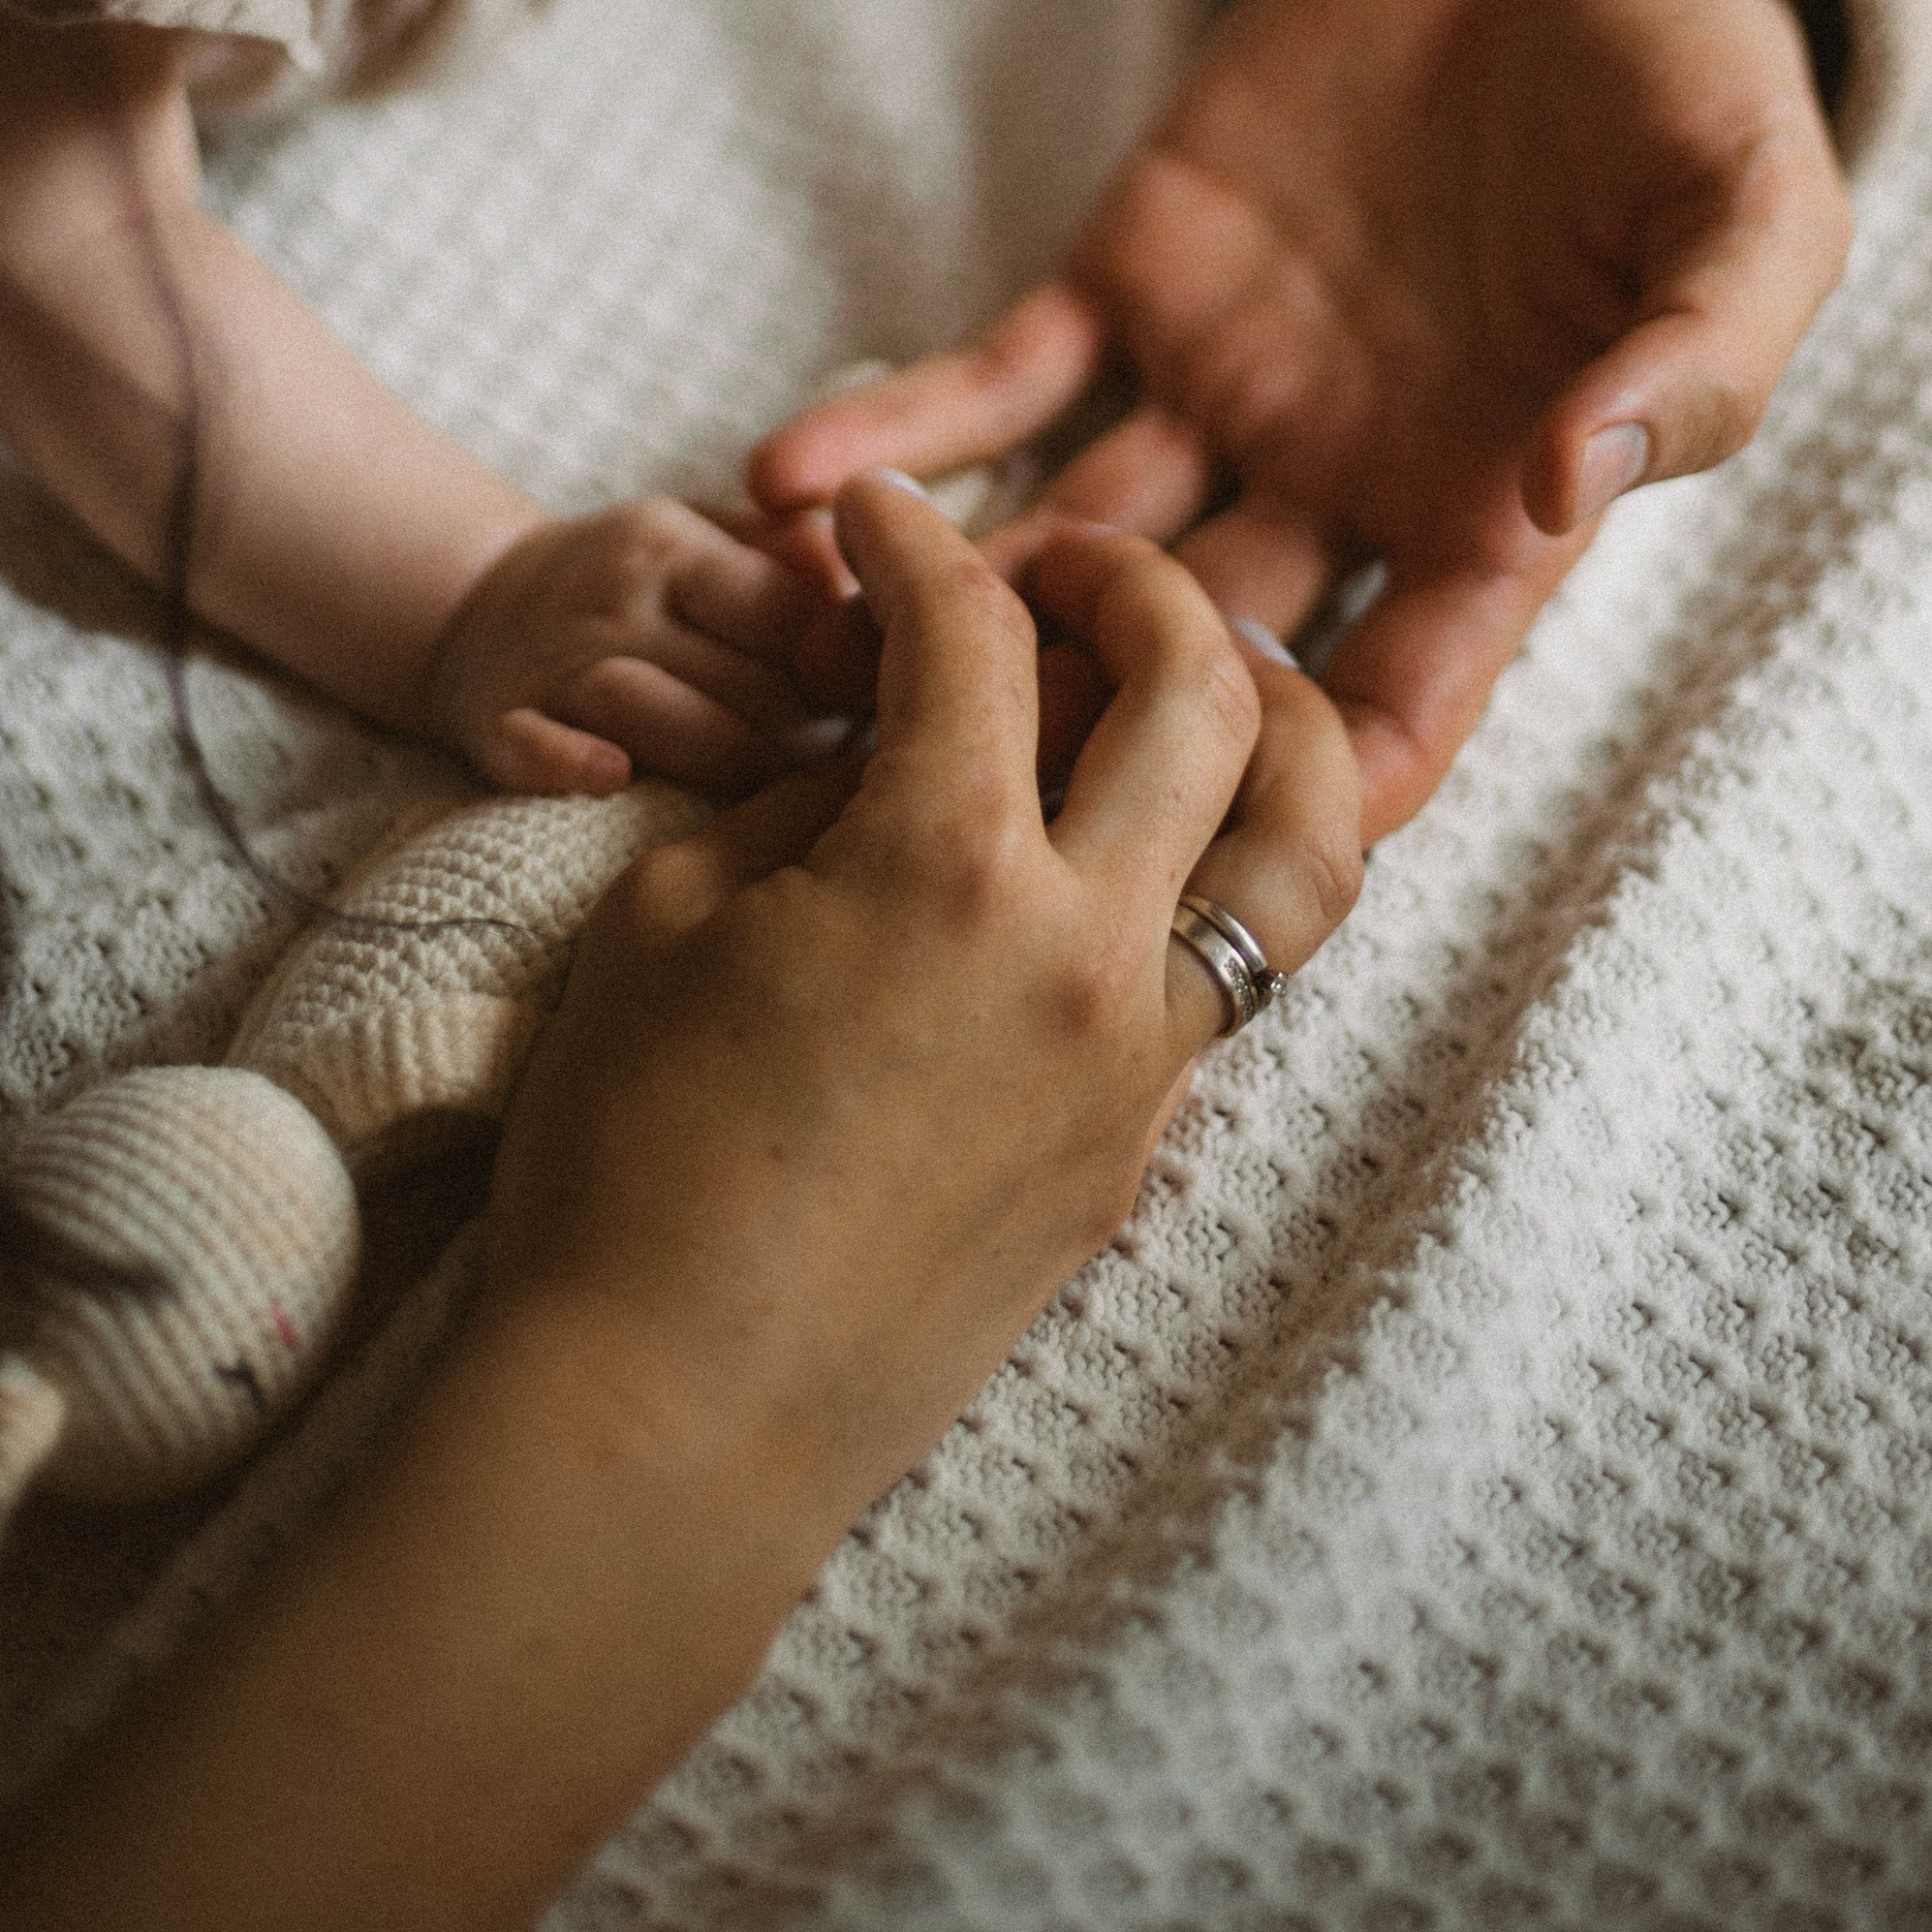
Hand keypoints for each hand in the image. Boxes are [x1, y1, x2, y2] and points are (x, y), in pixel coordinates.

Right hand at [0, 481, 1359, 1931]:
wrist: (671, 1413)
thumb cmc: (627, 1158)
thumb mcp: (674, 919)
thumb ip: (803, 803)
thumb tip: (878, 761)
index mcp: (948, 865)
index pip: (975, 631)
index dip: (917, 541)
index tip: (878, 517)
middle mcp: (1086, 946)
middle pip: (1208, 689)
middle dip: (1137, 581)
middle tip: (1054, 566)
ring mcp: (1138, 1058)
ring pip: (1304, 843)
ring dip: (1271, 727)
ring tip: (1202, 686)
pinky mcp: (1141, 1147)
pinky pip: (1239, 972)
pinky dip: (1224, 874)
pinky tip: (1144, 852)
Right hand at [424, 496, 851, 795]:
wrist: (479, 602)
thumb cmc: (639, 584)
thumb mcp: (713, 537)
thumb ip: (797, 558)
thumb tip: (882, 597)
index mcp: (677, 545)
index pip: (792, 610)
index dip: (849, 670)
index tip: (885, 709)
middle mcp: (615, 595)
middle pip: (740, 675)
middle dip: (807, 734)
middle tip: (848, 775)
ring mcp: (553, 661)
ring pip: (649, 710)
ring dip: (722, 760)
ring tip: (770, 795)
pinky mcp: (498, 722)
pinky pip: (534, 747)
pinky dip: (572, 765)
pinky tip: (618, 779)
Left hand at [752, 0, 1850, 842]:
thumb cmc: (1690, 81)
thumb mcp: (1755, 217)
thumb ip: (1697, 358)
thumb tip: (1569, 488)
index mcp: (1491, 510)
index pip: (1393, 705)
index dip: (1307, 797)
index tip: (1202, 861)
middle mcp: (1337, 485)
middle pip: (1190, 666)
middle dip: (1074, 737)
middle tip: (941, 791)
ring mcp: (1219, 389)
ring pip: (1067, 545)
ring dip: (950, 615)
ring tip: (814, 658)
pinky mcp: (1130, 275)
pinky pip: (997, 380)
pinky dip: (890, 432)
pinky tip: (781, 476)